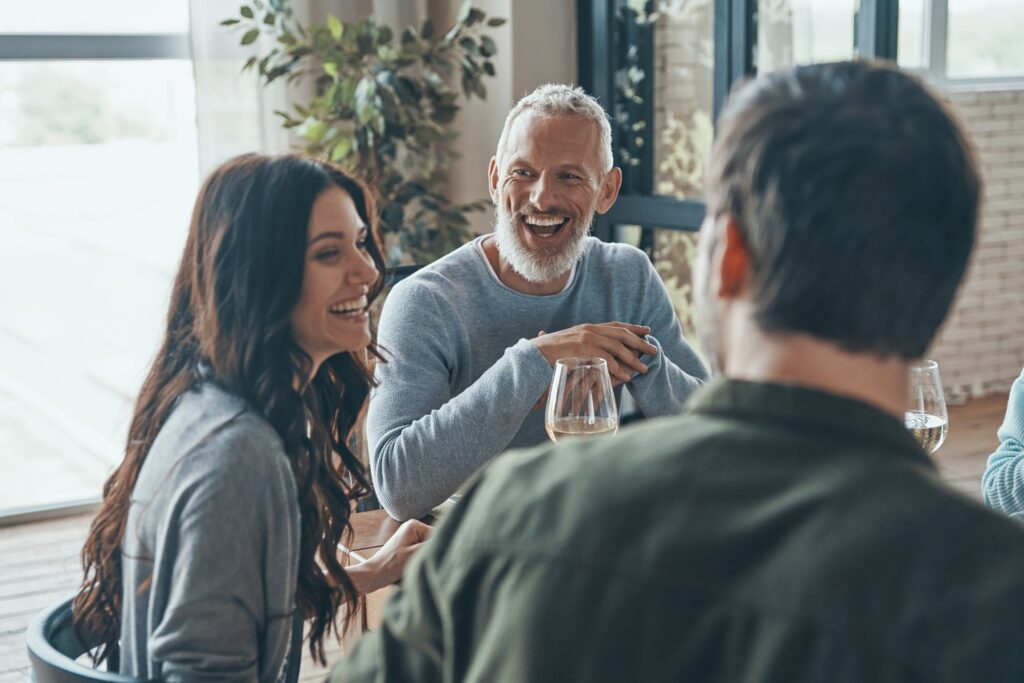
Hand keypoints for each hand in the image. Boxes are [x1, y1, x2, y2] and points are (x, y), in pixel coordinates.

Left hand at [348, 519, 430, 593]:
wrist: (374, 576)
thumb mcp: (415, 555)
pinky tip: (409, 569)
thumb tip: (450, 541)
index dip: (435, 550)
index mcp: (414, 525)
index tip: (427, 559)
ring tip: (411, 567)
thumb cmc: (390, 565)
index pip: (437, 536)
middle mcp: (413, 529)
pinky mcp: (409, 548)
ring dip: (422, 561)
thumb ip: (433, 547)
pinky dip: (417, 563)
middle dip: (426, 556)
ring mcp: (411, 538)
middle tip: (415, 564)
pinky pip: (420, 556)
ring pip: (427, 552)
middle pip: (432, 544)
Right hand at [531, 323, 655, 384]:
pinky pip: (606, 359)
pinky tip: (627, 376)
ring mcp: (587, 338)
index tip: (647, 331)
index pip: (616, 325)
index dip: (633, 327)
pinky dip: (619, 369)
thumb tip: (591, 353)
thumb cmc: (548, 353)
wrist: (533, 354)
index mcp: (588, 327)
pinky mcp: (583, 349)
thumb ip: (582, 346)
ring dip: (633, 359)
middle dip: (640, 342)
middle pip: (622, 334)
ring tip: (644, 369)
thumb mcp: (568, 344)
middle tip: (654, 350)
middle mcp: (590, 329)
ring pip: (617, 347)